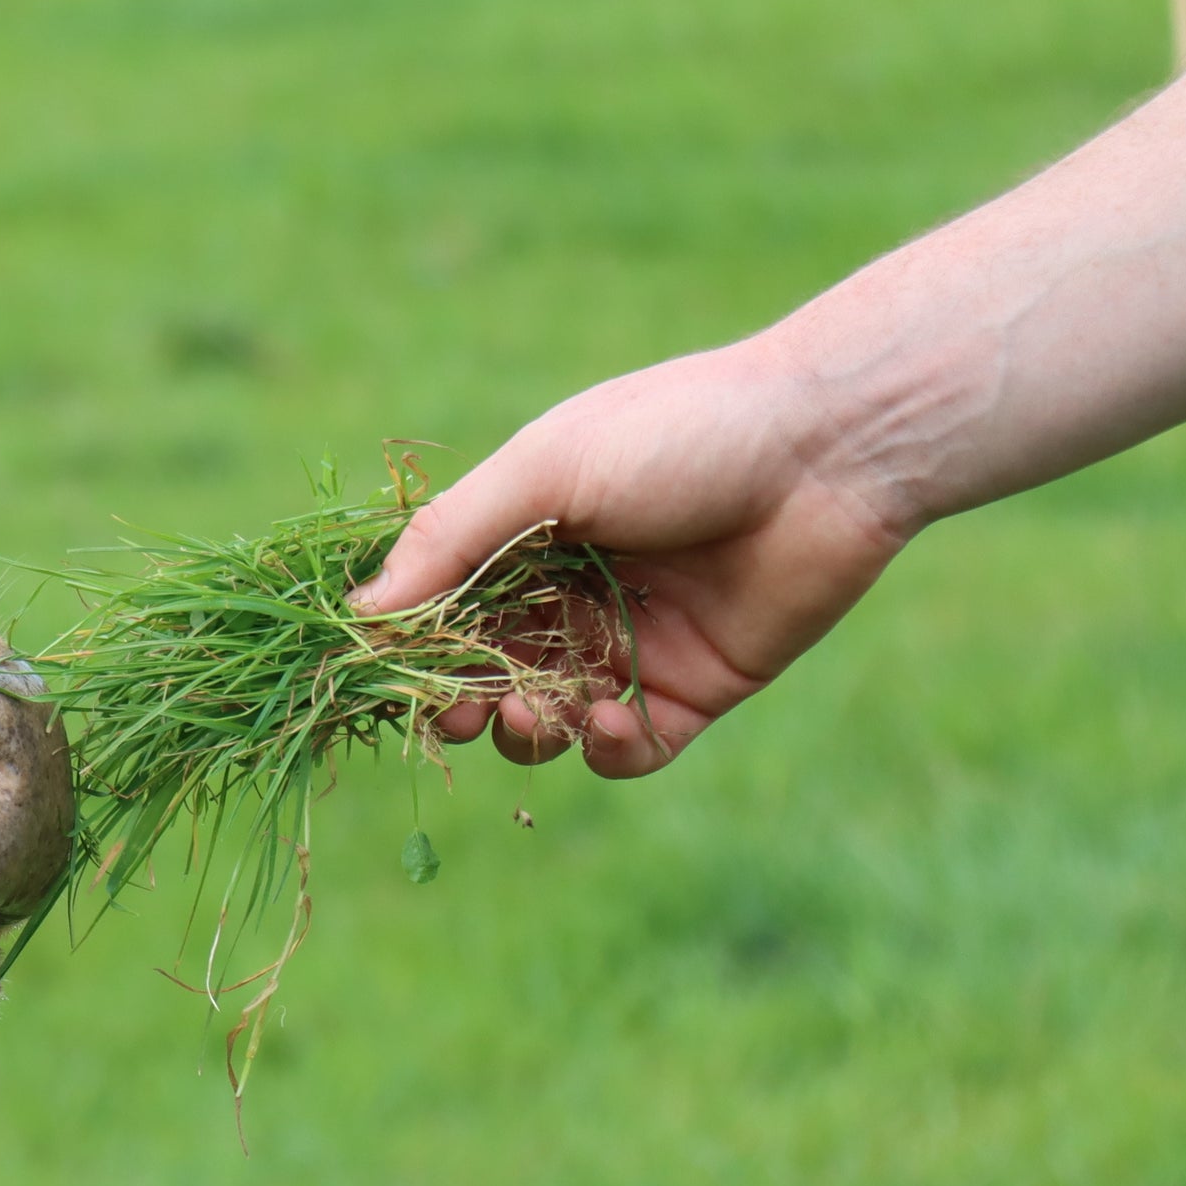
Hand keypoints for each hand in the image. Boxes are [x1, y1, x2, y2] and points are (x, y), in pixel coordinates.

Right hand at [350, 336, 921, 775]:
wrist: (827, 451)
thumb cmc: (678, 434)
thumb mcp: (544, 471)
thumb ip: (450, 542)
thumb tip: (359, 616)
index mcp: (522, 535)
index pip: (439, 608)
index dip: (408, 649)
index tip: (383, 678)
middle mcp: (567, 594)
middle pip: (485, 674)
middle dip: (461, 701)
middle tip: (458, 714)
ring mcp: (629, 644)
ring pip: (547, 721)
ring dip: (527, 732)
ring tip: (535, 717)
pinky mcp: (695, 689)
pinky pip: (630, 751)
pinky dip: (607, 751)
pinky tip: (608, 721)